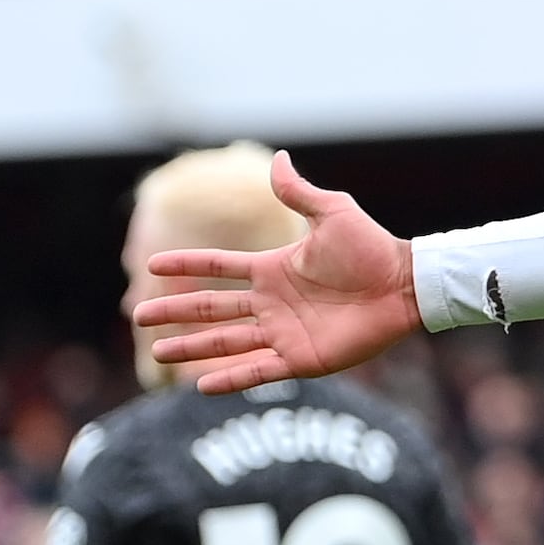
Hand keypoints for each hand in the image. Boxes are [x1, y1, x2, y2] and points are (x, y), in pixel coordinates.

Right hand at [135, 154, 422, 393]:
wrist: (404, 285)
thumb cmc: (372, 248)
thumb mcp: (332, 213)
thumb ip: (299, 193)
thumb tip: (278, 158)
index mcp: (272, 269)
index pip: (218, 268)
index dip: (187, 265)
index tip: (152, 264)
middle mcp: (272, 303)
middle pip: (212, 309)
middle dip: (175, 313)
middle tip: (139, 315)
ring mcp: (284, 332)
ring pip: (227, 342)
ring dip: (193, 348)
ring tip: (160, 353)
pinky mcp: (302, 359)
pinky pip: (258, 370)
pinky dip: (231, 379)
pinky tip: (202, 386)